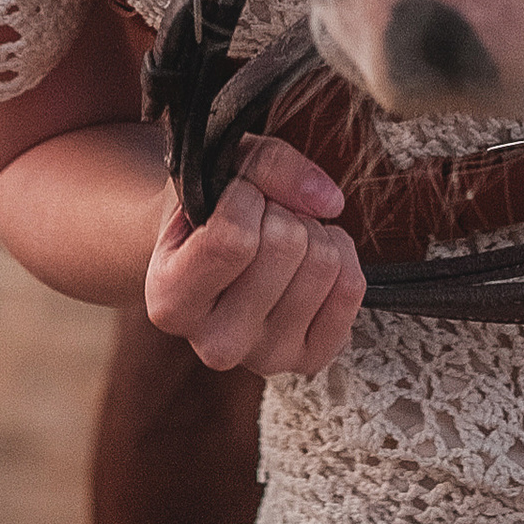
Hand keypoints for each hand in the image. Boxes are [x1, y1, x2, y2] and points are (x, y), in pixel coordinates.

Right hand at [144, 132, 364, 376]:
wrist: (210, 254)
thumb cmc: (210, 210)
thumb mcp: (218, 171)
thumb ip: (266, 165)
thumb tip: (329, 200)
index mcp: (171, 302)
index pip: (233, 239)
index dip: (245, 196)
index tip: (234, 197)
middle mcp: (214, 344)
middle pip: (285, 245)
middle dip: (280, 211)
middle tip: (260, 220)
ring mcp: (266, 357)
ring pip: (324, 262)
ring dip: (311, 230)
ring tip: (281, 238)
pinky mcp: (310, 358)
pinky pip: (352, 288)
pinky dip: (340, 254)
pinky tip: (307, 260)